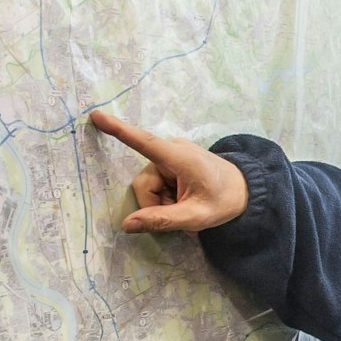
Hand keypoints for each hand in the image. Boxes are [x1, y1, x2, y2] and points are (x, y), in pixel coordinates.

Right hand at [89, 109, 249, 232]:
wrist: (244, 191)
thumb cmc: (224, 201)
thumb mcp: (196, 217)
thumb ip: (162, 221)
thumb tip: (127, 224)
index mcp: (180, 158)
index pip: (144, 142)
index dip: (119, 130)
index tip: (96, 115)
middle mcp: (172, 151)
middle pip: (143, 184)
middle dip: (155, 205)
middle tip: (181, 215)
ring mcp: (170, 155)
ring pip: (147, 187)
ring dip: (161, 203)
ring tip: (184, 207)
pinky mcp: (169, 161)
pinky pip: (154, 184)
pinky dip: (164, 197)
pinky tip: (182, 200)